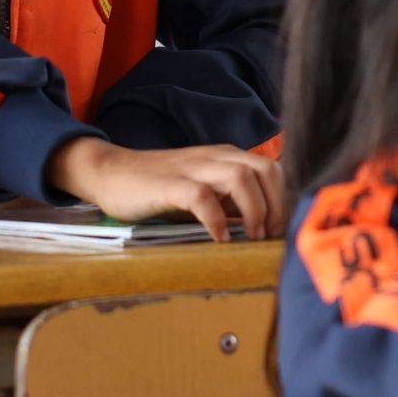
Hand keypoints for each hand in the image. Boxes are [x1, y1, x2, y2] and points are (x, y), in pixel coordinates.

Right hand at [44, 137, 283, 241]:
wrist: (112, 173)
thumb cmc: (160, 188)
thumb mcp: (204, 189)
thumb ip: (231, 201)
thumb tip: (266, 229)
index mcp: (226, 158)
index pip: (273, 170)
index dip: (285, 201)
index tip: (282, 231)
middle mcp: (215, 158)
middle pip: (266, 170)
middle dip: (276, 206)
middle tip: (269, 237)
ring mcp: (192, 168)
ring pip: (240, 177)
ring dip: (253, 211)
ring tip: (249, 238)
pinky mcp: (169, 184)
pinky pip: (201, 197)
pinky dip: (216, 219)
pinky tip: (218, 238)